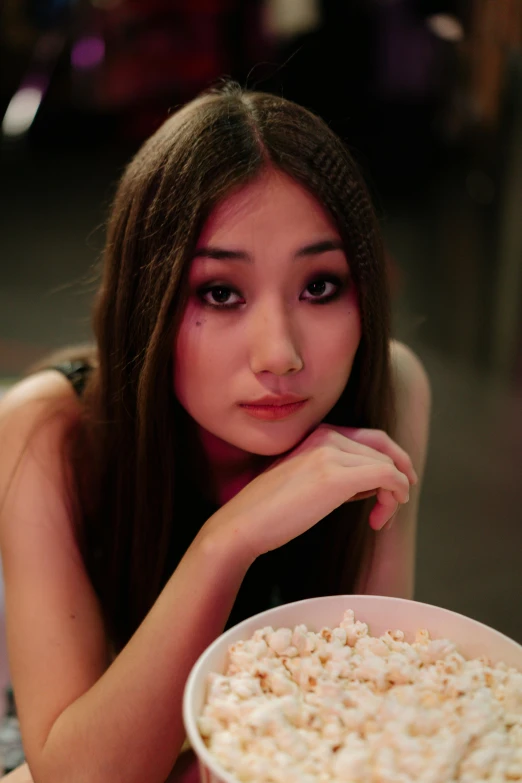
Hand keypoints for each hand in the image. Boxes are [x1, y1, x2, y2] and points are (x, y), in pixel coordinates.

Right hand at [201, 423, 416, 563]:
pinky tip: (379, 519)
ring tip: (378, 521)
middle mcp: (326, 435)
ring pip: (388, 465)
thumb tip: (380, 483)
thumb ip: (341, 473)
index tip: (395, 490)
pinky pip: (387, 476)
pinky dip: (396, 495)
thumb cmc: (272, 511)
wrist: (243, 523)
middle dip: (399, 476)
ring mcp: (329, 452)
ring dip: (394, 496)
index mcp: (318, 432)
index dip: (392, 462)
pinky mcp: (334, 476)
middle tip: (396, 506)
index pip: (373, 439)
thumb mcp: (309, 480)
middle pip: (385, 449)